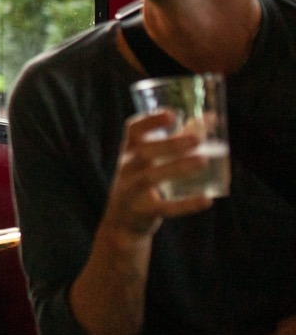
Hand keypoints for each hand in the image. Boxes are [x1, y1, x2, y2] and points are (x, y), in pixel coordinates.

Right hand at [99, 110, 212, 241]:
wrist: (122, 219)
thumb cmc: (143, 179)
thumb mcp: (152, 159)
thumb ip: (178, 138)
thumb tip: (211, 118)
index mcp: (130, 150)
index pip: (133, 129)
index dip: (150, 120)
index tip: (171, 115)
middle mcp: (127, 167)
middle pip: (143, 152)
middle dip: (169, 144)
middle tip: (197, 139)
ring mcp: (132, 189)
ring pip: (150, 177)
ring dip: (176, 168)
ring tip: (202, 161)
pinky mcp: (143, 211)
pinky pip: (165, 207)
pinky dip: (186, 204)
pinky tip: (207, 199)